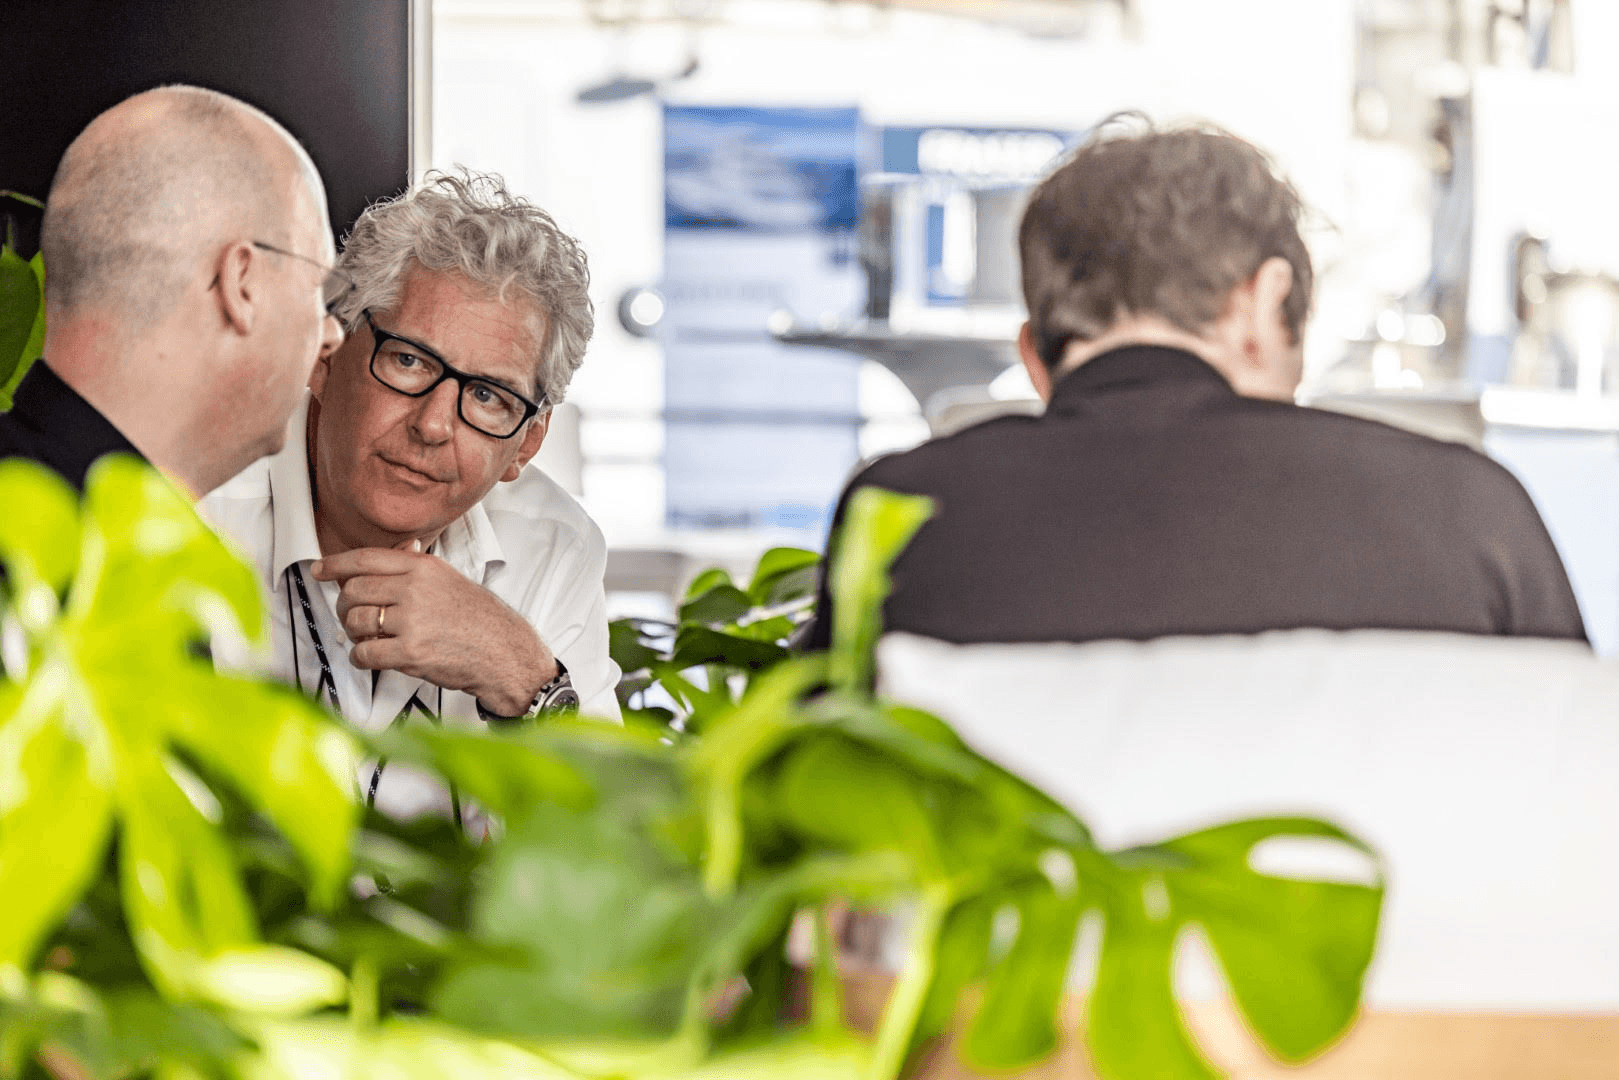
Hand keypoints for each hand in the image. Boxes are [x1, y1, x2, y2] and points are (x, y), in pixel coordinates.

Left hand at [309, 543, 556, 715]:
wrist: (505, 652)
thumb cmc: (481, 619)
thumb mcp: (451, 579)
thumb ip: (419, 564)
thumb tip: (399, 546)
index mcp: (423, 567)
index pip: (366, 558)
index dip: (335, 564)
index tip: (321, 570)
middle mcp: (415, 589)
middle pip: (353, 591)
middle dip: (344, 606)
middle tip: (351, 614)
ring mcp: (411, 620)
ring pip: (354, 621)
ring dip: (354, 633)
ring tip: (368, 638)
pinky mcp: (410, 652)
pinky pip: (364, 653)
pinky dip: (361, 658)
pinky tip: (373, 656)